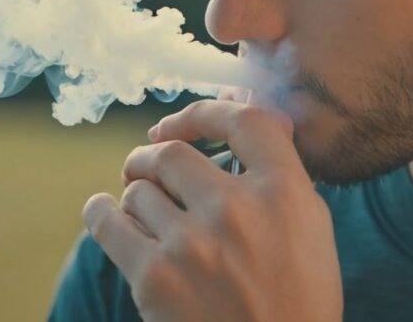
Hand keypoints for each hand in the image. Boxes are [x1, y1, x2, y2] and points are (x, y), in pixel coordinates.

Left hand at [82, 100, 342, 321]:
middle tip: (146, 167)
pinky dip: (101, 212)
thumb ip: (282, 170)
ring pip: (138, 188)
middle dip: (151, 156)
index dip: (205, 113)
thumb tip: (256, 113)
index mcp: (284, 192)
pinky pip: (107, 221)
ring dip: (136, 194)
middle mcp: (237, 209)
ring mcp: (192, 243)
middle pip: (171, 152)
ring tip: (144, 210)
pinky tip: (104, 211)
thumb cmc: (298, 299)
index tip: (182, 123)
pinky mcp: (154, 278)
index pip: (242, 120)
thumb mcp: (311, 227)